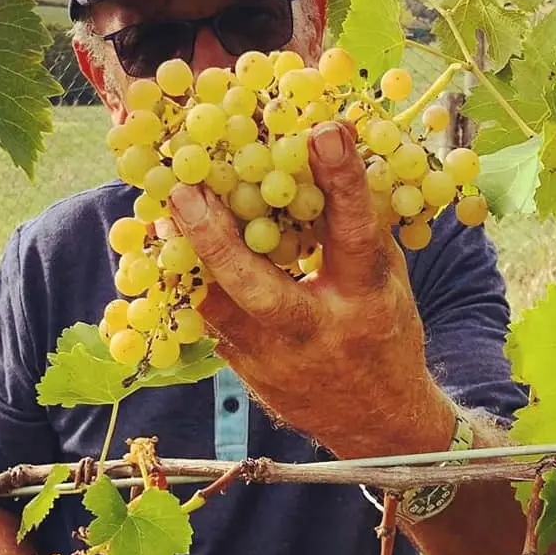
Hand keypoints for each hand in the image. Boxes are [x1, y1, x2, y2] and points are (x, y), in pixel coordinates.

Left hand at [169, 120, 454, 458]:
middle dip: (217, 238)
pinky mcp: (246, 372)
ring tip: (167, 212)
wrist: (376, 422)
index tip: (323, 132)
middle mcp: (317, 332)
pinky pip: (209, 323)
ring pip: (216, 308)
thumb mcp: (389, 282)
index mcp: (366, 301)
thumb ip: (360, 231)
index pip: (355, 235)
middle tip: (185, 191)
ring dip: (187, 257)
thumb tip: (331, 161)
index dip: (341, 181)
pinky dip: (191, 284)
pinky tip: (174, 250)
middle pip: (258, 286)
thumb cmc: (386, 336)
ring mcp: (274, 359)